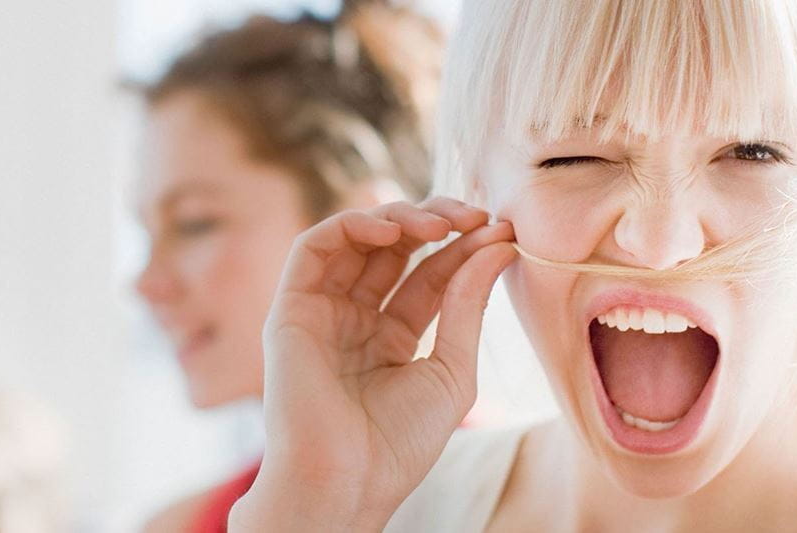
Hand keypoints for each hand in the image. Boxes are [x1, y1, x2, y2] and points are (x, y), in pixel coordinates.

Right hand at [230, 198, 516, 531]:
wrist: (346, 484)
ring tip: (442, 222)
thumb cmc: (399, 444)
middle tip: (476, 216)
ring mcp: (322, 312)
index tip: (504, 233)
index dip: (466, 249)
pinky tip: (394, 228)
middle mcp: (354, 319)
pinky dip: (352, 225)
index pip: (431, 275)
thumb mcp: (452, 370)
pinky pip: (315, 248)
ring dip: (402, 217)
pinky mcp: (292, 310)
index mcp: (391, 338)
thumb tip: (499, 245)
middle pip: (396, 249)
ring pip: (357, 239)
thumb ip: (468, 306)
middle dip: (437, 222)